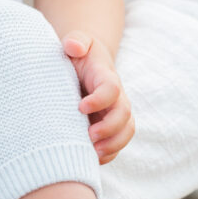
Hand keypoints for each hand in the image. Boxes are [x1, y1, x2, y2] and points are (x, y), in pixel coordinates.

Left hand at [63, 30, 134, 163]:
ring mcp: (114, 113)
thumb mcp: (76, 40)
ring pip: (125, 132)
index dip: (100, 100)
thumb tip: (73, 47)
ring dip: (112, 146)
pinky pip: (116, 144)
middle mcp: (115, 97)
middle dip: (110, 129)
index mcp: (106, 77)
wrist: (84, 63)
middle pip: (124, 115)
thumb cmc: (77, 52)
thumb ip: (75, 40)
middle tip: (89, 136)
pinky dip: (108, 154)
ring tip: (92, 153)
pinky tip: (90, 158)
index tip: (80, 107)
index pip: (112, 89)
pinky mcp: (108, 126)